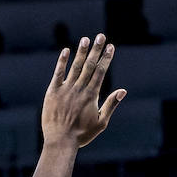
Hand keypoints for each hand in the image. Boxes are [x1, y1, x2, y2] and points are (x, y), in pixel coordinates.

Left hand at [41, 34, 125, 148]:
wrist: (61, 140)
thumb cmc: (83, 134)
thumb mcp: (101, 122)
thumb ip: (111, 104)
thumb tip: (123, 91)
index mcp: (92, 96)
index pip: (101, 72)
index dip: (106, 58)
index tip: (111, 47)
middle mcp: (79, 89)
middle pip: (90, 65)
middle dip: (96, 50)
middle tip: (101, 36)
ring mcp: (65, 88)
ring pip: (75, 66)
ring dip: (81, 52)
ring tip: (86, 39)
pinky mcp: (53, 91)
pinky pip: (58, 73)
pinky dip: (62, 61)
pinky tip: (66, 51)